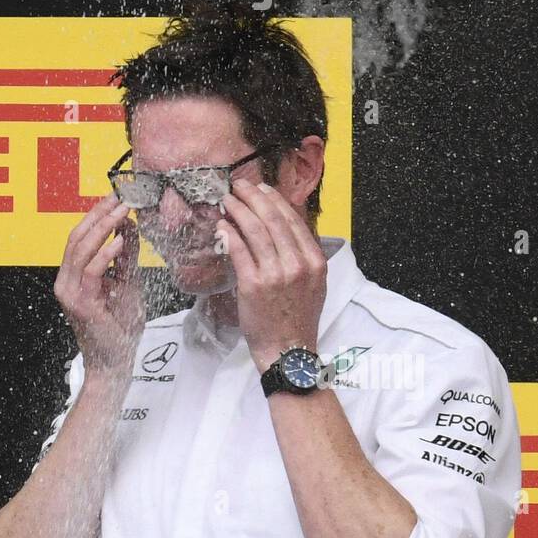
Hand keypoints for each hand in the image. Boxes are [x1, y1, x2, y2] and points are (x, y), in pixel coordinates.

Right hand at [53, 194, 146, 378]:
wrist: (114, 361)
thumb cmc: (119, 326)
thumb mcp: (126, 282)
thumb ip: (125, 256)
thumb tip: (127, 224)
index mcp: (73, 275)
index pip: (80, 236)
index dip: (97, 213)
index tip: (116, 195)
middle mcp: (66, 281)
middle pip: (77, 237)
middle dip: (99, 213)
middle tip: (120, 195)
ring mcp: (70, 292)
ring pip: (80, 249)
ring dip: (104, 226)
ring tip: (123, 210)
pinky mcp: (80, 303)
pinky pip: (91, 271)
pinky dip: (106, 253)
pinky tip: (120, 240)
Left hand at [217, 178, 326, 372]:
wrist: (288, 351)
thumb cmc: (297, 320)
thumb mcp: (313, 285)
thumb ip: (303, 257)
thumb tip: (285, 230)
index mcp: (315, 261)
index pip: (293, 221)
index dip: (275, 201)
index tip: (262, 190)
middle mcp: (298, 264)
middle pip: (274, 220)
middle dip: (254, 198)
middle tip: (240, 186)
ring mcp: (276, 274)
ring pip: (256, 231)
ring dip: (239, 211)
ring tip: (228, 200)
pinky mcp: (254, 285)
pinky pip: (240, 252)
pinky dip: (230, 235)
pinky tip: (222, 226)